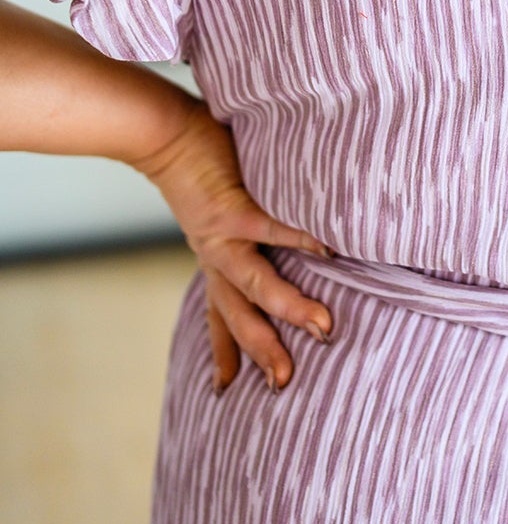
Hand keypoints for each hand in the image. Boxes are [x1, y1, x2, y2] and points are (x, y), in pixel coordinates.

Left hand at [134, 95, 333, 395]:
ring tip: (322, 327)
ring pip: (254, 284)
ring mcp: (222, 235)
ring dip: (288, 308)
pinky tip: (328, 250)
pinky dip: (300, 239)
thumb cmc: (200, 161)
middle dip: (263, 351)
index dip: (225, 352)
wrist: (164, 132)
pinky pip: (270, 229)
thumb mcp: (218, 206)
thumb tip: (290, 227)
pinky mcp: (231, 206)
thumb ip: (247, 224)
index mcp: (213, 259)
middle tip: (287, 383)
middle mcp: (215, 255)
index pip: (220, 314)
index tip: (225, 391)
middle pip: (239, 315)